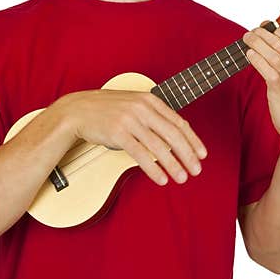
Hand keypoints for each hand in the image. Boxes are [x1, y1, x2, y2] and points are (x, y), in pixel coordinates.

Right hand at [53, 89, 206, 185]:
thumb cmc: (106, 110)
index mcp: (149, 100)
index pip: (179, 122)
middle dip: (188, 155)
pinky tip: (161, 179)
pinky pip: (140, 154)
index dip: (193, 140)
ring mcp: (130, 120)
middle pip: (173, 134)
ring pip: (159, 146)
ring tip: (182, 178)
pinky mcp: (117, 133)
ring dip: (173, 165)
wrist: (77, 110)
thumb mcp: (133, 105)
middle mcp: (142, 108)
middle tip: (197, 170)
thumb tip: (174, 137)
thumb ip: (152, 116)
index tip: (202, 155)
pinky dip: (153, 169)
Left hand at [243, 25, 279, 146]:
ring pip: (273, 55)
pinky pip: (268, 71)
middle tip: (251, 32)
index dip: (278, 29)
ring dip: (257, 44)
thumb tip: (270, 37)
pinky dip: (257, 60)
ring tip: (246, 39)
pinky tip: (250, 55)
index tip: (265, 25)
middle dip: (263, 35)